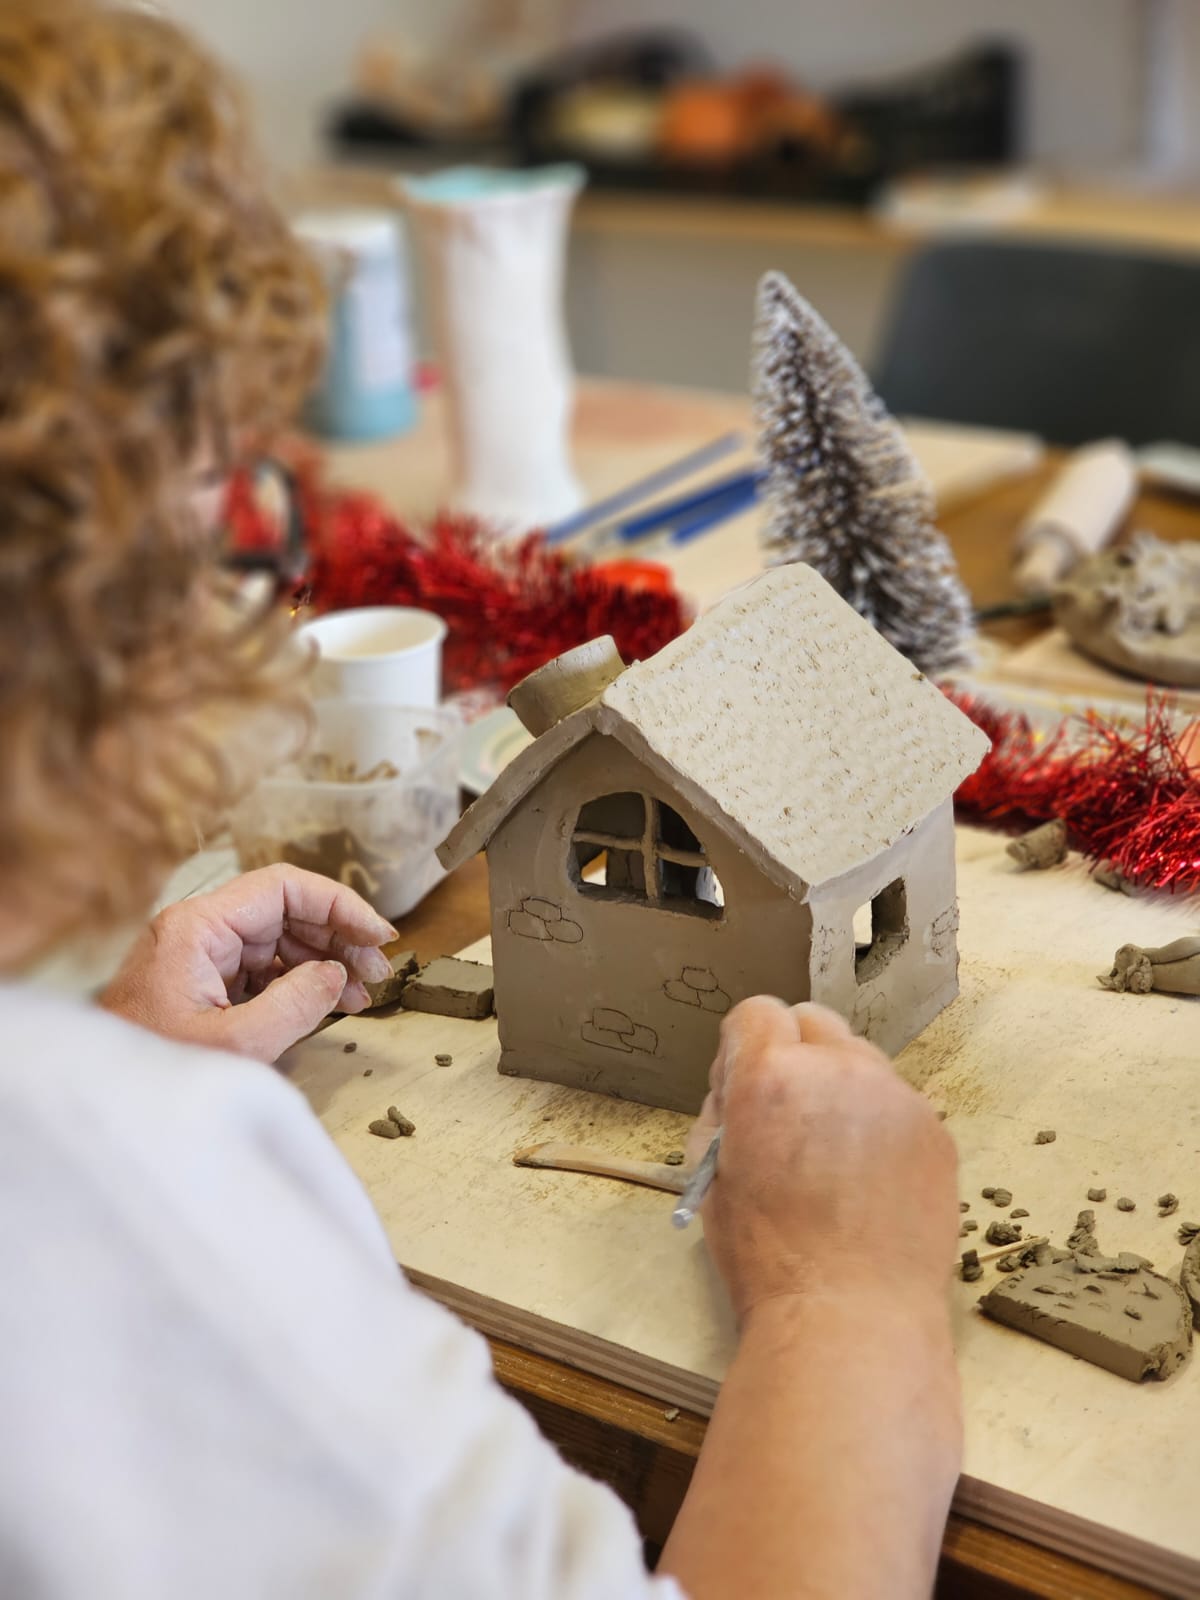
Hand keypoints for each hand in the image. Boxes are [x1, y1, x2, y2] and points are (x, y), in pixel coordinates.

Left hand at [100, 866, 397, 1062]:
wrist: (105, 1104)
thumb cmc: (155, 1076)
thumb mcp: (236, 1045)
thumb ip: (296, 1005)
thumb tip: (336, 975)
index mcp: (198, 928)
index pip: (284, 888)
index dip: (339, 905)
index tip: (378, 936)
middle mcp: (199, 930)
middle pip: (286, 910)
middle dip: (338, 937)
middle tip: (378, 971)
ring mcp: (201, 956)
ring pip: (280, 938)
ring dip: (326, 961)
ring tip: (363, 993)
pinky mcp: (205, 982)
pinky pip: (265, 967)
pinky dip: (302, 981)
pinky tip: (332, 1001)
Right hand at [690, 997, 957, 1324]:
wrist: (850, 1317)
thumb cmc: (767, 1259)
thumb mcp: (711, 1177)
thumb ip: (722, 1112)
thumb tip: (737, 1086)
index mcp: (770, 1076)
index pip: (757, 1012)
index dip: (744, 1046)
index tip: (743, 1084)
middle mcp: (838, 1069)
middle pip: (814, 1021)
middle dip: (795, 1053)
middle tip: (789, 1114)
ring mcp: (895, 1096)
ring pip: (860, 1060)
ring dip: (839, 1087)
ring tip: (833, 1157)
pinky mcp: (934, 1129)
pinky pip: (897, 1104)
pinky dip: (879, 1126)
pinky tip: (870, 1183)